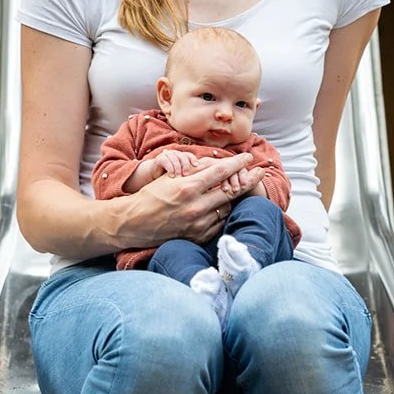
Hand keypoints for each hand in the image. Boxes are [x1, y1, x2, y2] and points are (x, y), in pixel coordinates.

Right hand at [117, 152, 261, 247]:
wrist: (133, 223)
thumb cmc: (150, 196)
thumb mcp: (169, 178)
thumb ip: (194, 172)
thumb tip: (216, 166)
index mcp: (187, 188)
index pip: (220, 172)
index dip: (238, 163)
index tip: (248, 157)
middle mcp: (195, 207)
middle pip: (231, 191)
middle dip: (248, 180)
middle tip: (259, 172)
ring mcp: (197, 224)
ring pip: (227, 208)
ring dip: (233, 198)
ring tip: (236, 190)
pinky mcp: (197, 237)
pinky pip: (219, 224)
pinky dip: (222, 214)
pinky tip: (222, 207)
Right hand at [157, 148, 200, 178]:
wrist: (153, 174)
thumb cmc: (169, 175)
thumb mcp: (179, 173)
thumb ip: (187, 173)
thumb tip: (199, 179)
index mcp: (180, 156)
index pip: (188, 155)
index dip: (193, 159)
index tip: (196, 166)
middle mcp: (174, 153)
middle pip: (182, 157)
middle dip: (186, 166)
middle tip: (186, 175)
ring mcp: (167, 155)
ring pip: (175, 159)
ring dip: (177, 169)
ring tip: (178, 178)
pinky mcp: (160, 158)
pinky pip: (166, 162)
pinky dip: (170, 169)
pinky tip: (171, 176)